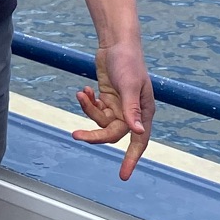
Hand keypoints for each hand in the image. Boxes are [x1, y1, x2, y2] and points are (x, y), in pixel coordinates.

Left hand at [73, 37, 153, 178]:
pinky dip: (87, 102)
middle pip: (112, 133)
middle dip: (94, 133)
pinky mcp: (107, 99)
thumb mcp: (130, 85)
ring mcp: (118, 106)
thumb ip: (131, 109)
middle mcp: (131, 112)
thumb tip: (138, 132)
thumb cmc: (128, 62)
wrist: (116, 43)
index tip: (123, 176)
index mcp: (143, 112)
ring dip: (89, 110)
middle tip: (76, 135)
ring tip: (82, 94)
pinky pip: (95, 109)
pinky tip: (84, 91)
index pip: (139, 141)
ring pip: (100, 121)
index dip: (132, 159)